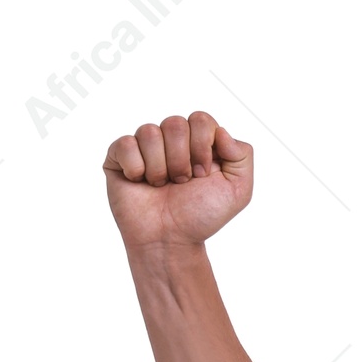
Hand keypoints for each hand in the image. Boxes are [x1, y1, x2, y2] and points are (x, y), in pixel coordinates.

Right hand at [102, 111, 252, 252]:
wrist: (170, 241)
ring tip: (162, 186)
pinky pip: (126, 144)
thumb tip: (221, 131)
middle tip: (181, 183)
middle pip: (175, 123)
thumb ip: (243, 155)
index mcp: (197, 141)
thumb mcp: (238, 191)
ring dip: (160, 168)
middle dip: (181, 160)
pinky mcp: (119, 156)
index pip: (200, 119)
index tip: (202, 176)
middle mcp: (170, 140)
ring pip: (150, 132)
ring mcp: (144, 147)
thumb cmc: (200, 217)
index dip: (202, 147)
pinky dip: (137, 168)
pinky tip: (140, 183)